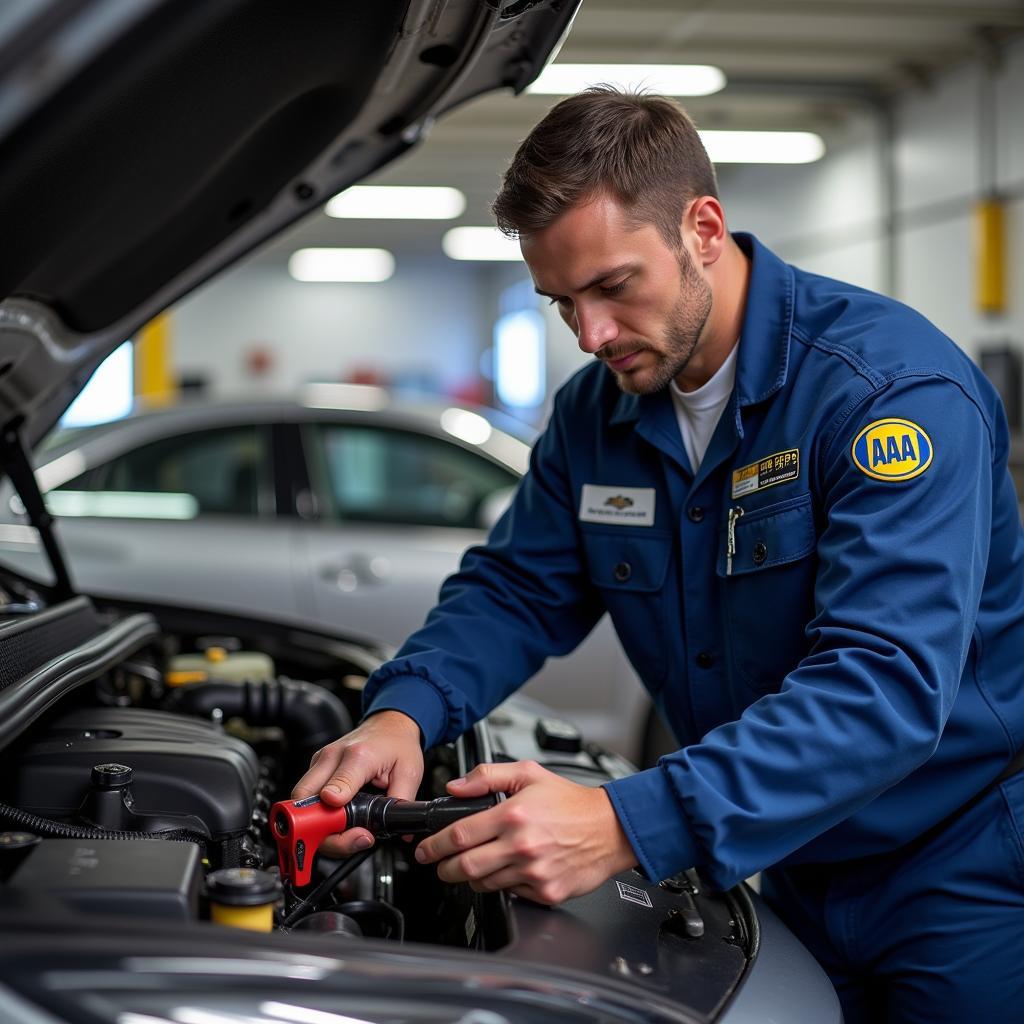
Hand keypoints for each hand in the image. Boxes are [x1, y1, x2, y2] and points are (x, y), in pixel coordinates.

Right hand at [291, 710, 423, 856]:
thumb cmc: (397, 743)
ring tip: (347, 832)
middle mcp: (333, 756)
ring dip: (318, 826)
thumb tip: (399, 831)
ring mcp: (320, 761)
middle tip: (348, 839)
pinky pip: (305, 798)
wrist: (389, 723)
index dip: (333, 817)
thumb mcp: (409, 772)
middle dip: (320, 830)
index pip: (333, 789)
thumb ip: (402, 802)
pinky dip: (317, 816)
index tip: (349, 831)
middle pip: (304, 802)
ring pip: (300, 803)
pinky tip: (338, 821)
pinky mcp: (316, 767)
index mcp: (358, 756)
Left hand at [414, 760, 636, 904]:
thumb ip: (487, 776)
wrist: (610, 828)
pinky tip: (508, 870)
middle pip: (464, 867)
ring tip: (474, 865)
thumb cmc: (571, 803)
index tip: (424, 849)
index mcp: (514, 815)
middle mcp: (522, 846)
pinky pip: (511, 894)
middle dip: (443, 869)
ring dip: (471, 877)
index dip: (434, 846)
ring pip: (485, 884)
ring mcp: (534, 872)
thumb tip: (456, 787)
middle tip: (439, 865)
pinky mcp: (546, 892)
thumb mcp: (529, 774)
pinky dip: (503, 885)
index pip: (459, 836)